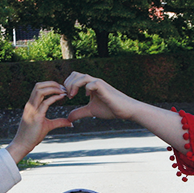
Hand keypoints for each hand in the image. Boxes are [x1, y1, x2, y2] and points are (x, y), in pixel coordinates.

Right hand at [6, 81, 72, 162]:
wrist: (23, 144)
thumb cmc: (33, 135)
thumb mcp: (48, 126)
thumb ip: (59, 122)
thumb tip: (70, 123)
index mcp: (31, 105)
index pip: (39, 88)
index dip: (50, 85)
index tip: (61, 89)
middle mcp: (30, 105)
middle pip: (38, 86)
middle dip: (52, 83)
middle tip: (63, 88)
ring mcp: (32, 110)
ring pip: (40, 91)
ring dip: (53, 88)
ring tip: (63, 91)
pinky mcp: (36, 117)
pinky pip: (45, 103)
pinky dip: (54, 98)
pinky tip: (61, 97)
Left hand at [64, 71, 187, 152]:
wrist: (126, 110)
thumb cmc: (111, 109)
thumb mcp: (91, 111)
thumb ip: (79, 113)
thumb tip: (68, 118)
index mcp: (90, 85)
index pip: (74, 77)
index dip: (67, 85)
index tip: (67, 97)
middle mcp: (94, 81)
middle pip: (75, 74)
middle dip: (68, 84)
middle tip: (68, 96)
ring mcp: (99, 84)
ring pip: (82, 77)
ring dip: (74, 85)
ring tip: (72, 96)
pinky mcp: (104, 88)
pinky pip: (92, 83)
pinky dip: (86, 89)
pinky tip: (86, 96)